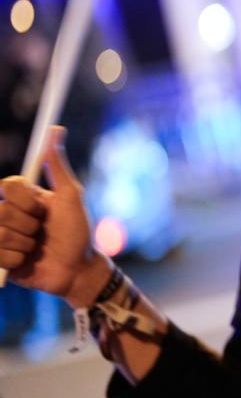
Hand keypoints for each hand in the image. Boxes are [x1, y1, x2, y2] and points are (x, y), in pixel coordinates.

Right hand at [0, 126, 108, 305]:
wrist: (77, 268)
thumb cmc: (77, 231)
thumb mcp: (70, 196)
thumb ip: (57, 165)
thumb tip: (56, 129)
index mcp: (21, 197)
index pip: (6, 185)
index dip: (24, 199)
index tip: (42, 209)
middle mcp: (6, 213)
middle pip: (1, 211)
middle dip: (29, 224)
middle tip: (42, 231)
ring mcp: (0, 236)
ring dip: (25, 243)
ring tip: (37, 247)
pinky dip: (17, 259)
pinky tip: (27, 261)